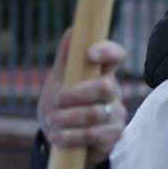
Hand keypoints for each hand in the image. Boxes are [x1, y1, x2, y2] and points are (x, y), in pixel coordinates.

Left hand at [38, 29, 126, 168]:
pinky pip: (94, 136)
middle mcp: (113, 92)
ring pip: (96, 113)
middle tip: (57, 100)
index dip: (107, 51)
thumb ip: (66, 58)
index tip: (88, 54)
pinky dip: (71, 136)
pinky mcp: (112, 138)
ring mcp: (115, 115)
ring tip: (51, 121)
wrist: (58, 137)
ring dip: (67, 118)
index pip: (116, 55)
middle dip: (77, 94)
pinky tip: (56, 137)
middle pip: (106, 87)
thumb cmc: (60, 104)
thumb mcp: (58, 80)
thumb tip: (73, 30)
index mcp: (101, 73)